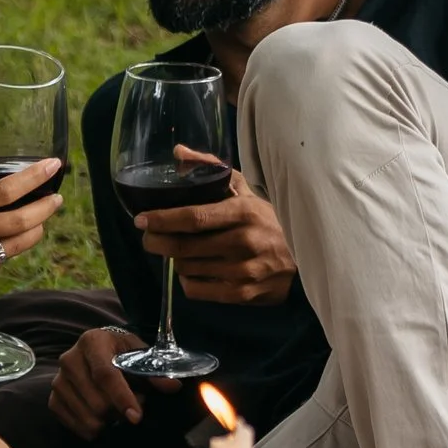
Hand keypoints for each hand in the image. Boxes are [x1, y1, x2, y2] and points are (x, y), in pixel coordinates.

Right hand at [0, 147, 60, 310]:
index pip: (4, 190)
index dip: (34, 178)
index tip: (53, 166)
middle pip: (19, 221)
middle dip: (46, 208)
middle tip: (57, 198)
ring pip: (13, 246)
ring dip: (34, 232)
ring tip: (41, 219)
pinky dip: (10, 251)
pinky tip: (14, 241)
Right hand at [48, 322, 143, 438]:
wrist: (95, 350)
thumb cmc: (119, 351)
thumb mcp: (138, 352)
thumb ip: (154, 371)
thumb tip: (173, 386)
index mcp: (92, 342)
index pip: (105, 374)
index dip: (122, 397)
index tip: (136, 417)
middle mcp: (69, 359)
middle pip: (97, 401)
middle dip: (120, 411)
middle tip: (133, 405)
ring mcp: (58, 381)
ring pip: (87, 417)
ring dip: (109, 421)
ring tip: (117, 409)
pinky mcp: (52, 399)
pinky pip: (74, 425)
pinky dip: (93, 429)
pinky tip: (103, 418)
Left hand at [139, 156, 297, 307]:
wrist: (306, 260)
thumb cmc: (270, 220)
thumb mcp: (247, 190)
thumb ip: (212, 168)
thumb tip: (178, 152)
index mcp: (244, 212)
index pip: (193, 217)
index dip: (162, 219)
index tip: (141, 219)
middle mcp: (243, 242)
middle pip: (184, 246)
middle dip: (157, 242)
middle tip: (149, 238)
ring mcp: (243, 271)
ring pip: (187, 269)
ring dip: (176, 260)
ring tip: (180, 251)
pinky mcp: (242, 295)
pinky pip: (197, 290)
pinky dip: (188, 281)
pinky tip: (194, 270)